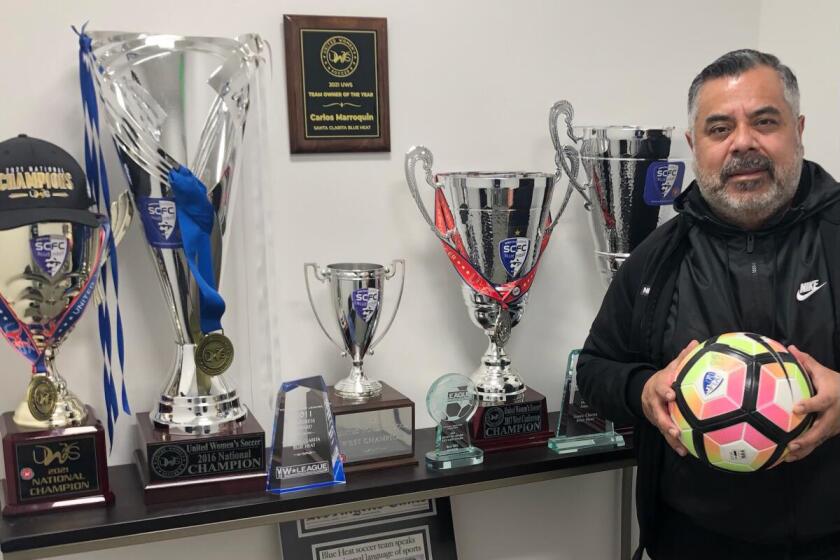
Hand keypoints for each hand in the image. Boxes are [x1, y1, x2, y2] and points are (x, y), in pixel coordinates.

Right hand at [642, 340, 698, 456]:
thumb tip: (696, 343)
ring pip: (660, 426)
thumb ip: (684, 358)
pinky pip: (665, 434)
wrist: (644, 390)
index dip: (664, 391)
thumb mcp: (671, 367)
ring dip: (669, 435)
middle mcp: (654, 401)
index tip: (671, 395)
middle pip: (657, 412)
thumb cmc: (665, 379)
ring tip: (679, 443)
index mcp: (659, 386)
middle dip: (665, 421)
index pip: (660, 387)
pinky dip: (674, 444)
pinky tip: (684, 452)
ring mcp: (655, 413)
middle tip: (674, 429)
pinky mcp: (658, 423)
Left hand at [784, 345, 839, 461]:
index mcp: (830, 397)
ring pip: (819, 440)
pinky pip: (817, 444)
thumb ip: (806, 362)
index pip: (821, 402)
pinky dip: (805, 452)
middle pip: (822, 429)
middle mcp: (833, 414)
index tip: (796, 408)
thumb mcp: (823, 372)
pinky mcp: (829, 433)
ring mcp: (833, 426)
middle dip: (808, 438)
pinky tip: (788, 458)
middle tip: (792, 443)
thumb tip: (789, 347)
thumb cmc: (835, 383)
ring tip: (787, 456)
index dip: (810, 405)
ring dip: (805, 450)